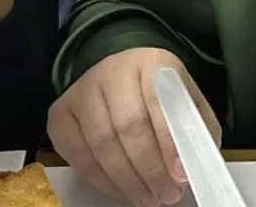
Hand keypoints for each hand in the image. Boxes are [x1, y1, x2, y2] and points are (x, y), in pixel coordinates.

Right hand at [48, 48, 218, 206]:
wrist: (125, 81)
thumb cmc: (160, 98)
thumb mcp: (188, 106)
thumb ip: (194, 131)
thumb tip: (191, 166)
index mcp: (151, 62)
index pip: (158, 99)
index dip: (168, 140)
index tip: (180, 173)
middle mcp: (112, 69)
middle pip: (128, 124)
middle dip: (150, 169)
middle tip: (166, 194)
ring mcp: (82, 90)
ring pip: (101, 142)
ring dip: (127, 180)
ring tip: (148, 198)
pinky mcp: (61, 112)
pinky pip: (76, 152)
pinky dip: (100, 179)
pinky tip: (120, 189)